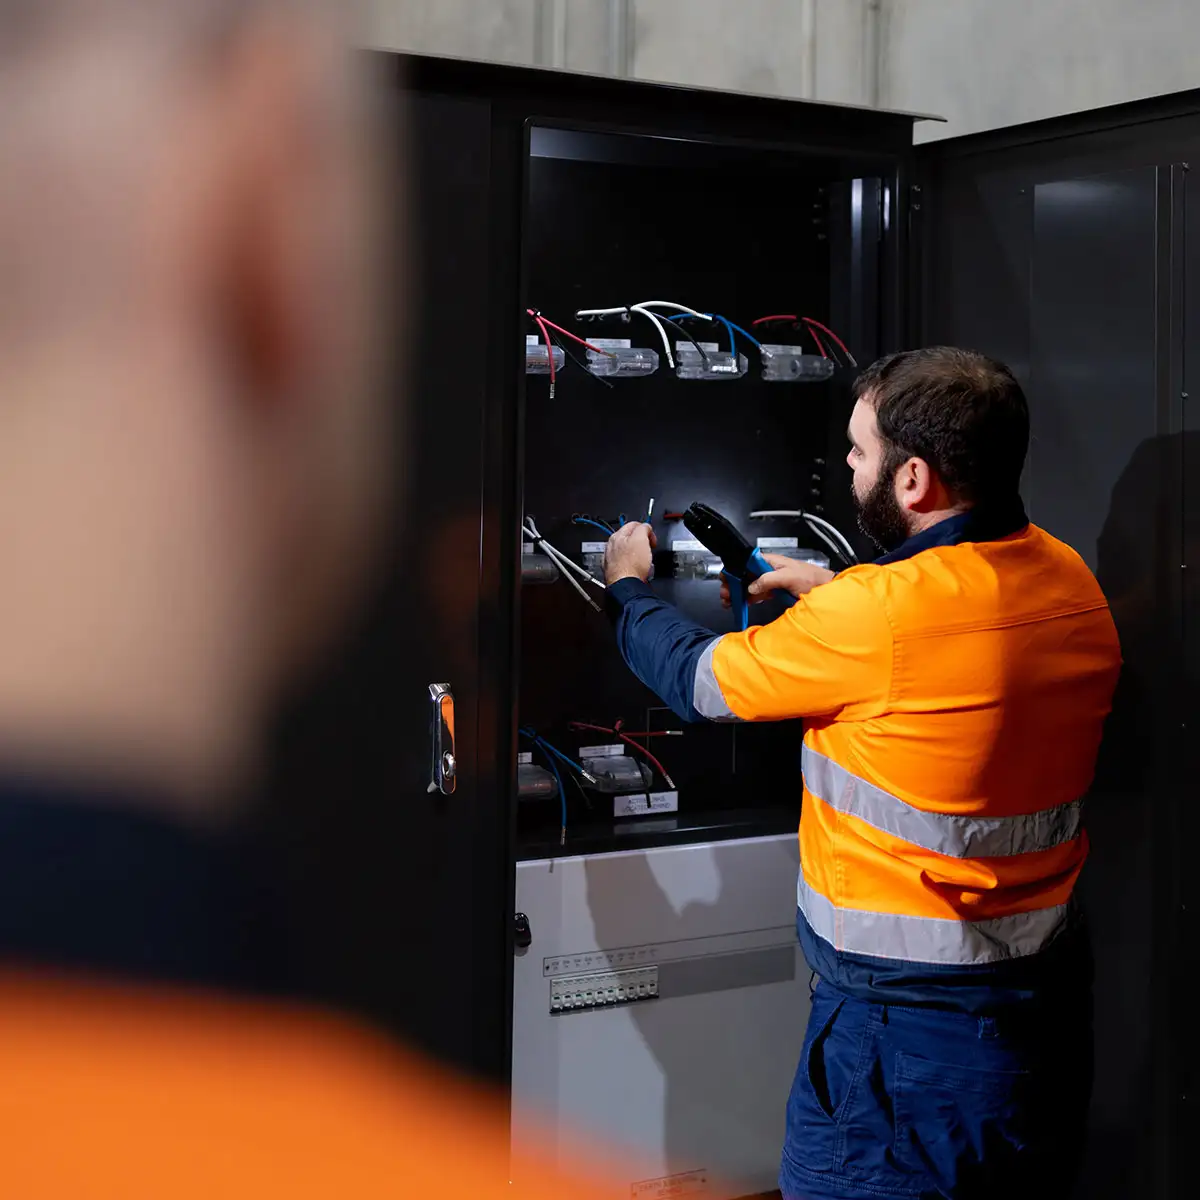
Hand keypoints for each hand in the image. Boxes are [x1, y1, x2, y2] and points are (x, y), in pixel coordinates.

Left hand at [604, 522, 656, 584]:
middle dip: (642, 543)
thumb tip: (646, 527)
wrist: (626, 586)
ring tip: (644, 561)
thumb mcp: (641, 539)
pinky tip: (638, 570)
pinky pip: (627, 564)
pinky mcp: (615, 571)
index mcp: (616, 536)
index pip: (633, 525)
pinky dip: (634, 565)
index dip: (646, 530)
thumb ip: (643, 528)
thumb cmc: (631, 566)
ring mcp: (612, 560)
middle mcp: (611, 547)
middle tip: (648, 550)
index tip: (652, 538)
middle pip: (630, 539)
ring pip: (629, 552)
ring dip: (638, 555)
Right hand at [719, 554, 834, 607]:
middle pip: (745, 576)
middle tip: (726, 595)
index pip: (746, 563)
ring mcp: (771, 581)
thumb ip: (768, 580)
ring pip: (750, 586)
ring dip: (740, 594)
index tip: (727, 581)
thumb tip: (752, 586)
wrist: (824, 589)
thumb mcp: (788, 577)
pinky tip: (744, 604)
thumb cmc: (811, 578)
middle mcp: (768, 570)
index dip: (734, 571)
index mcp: (770, 561)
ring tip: (731, 602)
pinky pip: (758, 594)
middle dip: (734, 585)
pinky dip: (750, 599)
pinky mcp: (774, 591)